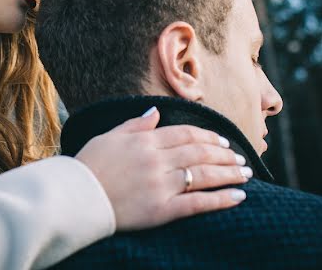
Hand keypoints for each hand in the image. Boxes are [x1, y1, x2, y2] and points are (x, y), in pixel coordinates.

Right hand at [75, 107, 247, 230]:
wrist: (75, 198)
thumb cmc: (88, 166)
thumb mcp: (109, 137)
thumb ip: (136, 124)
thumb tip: (155, 111)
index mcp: (145, 141)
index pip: (185, 134)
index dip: (208, 137)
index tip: (224, 141)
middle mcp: (156, 160)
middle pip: (199, 153)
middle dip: (225, 154)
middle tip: (242, 158)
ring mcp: (160, 185)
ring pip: (204, 175)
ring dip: (229, 173)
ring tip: (246, 174)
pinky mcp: (161, 210)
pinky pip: (198, 203)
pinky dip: (220, 199)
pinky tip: (238, 197)